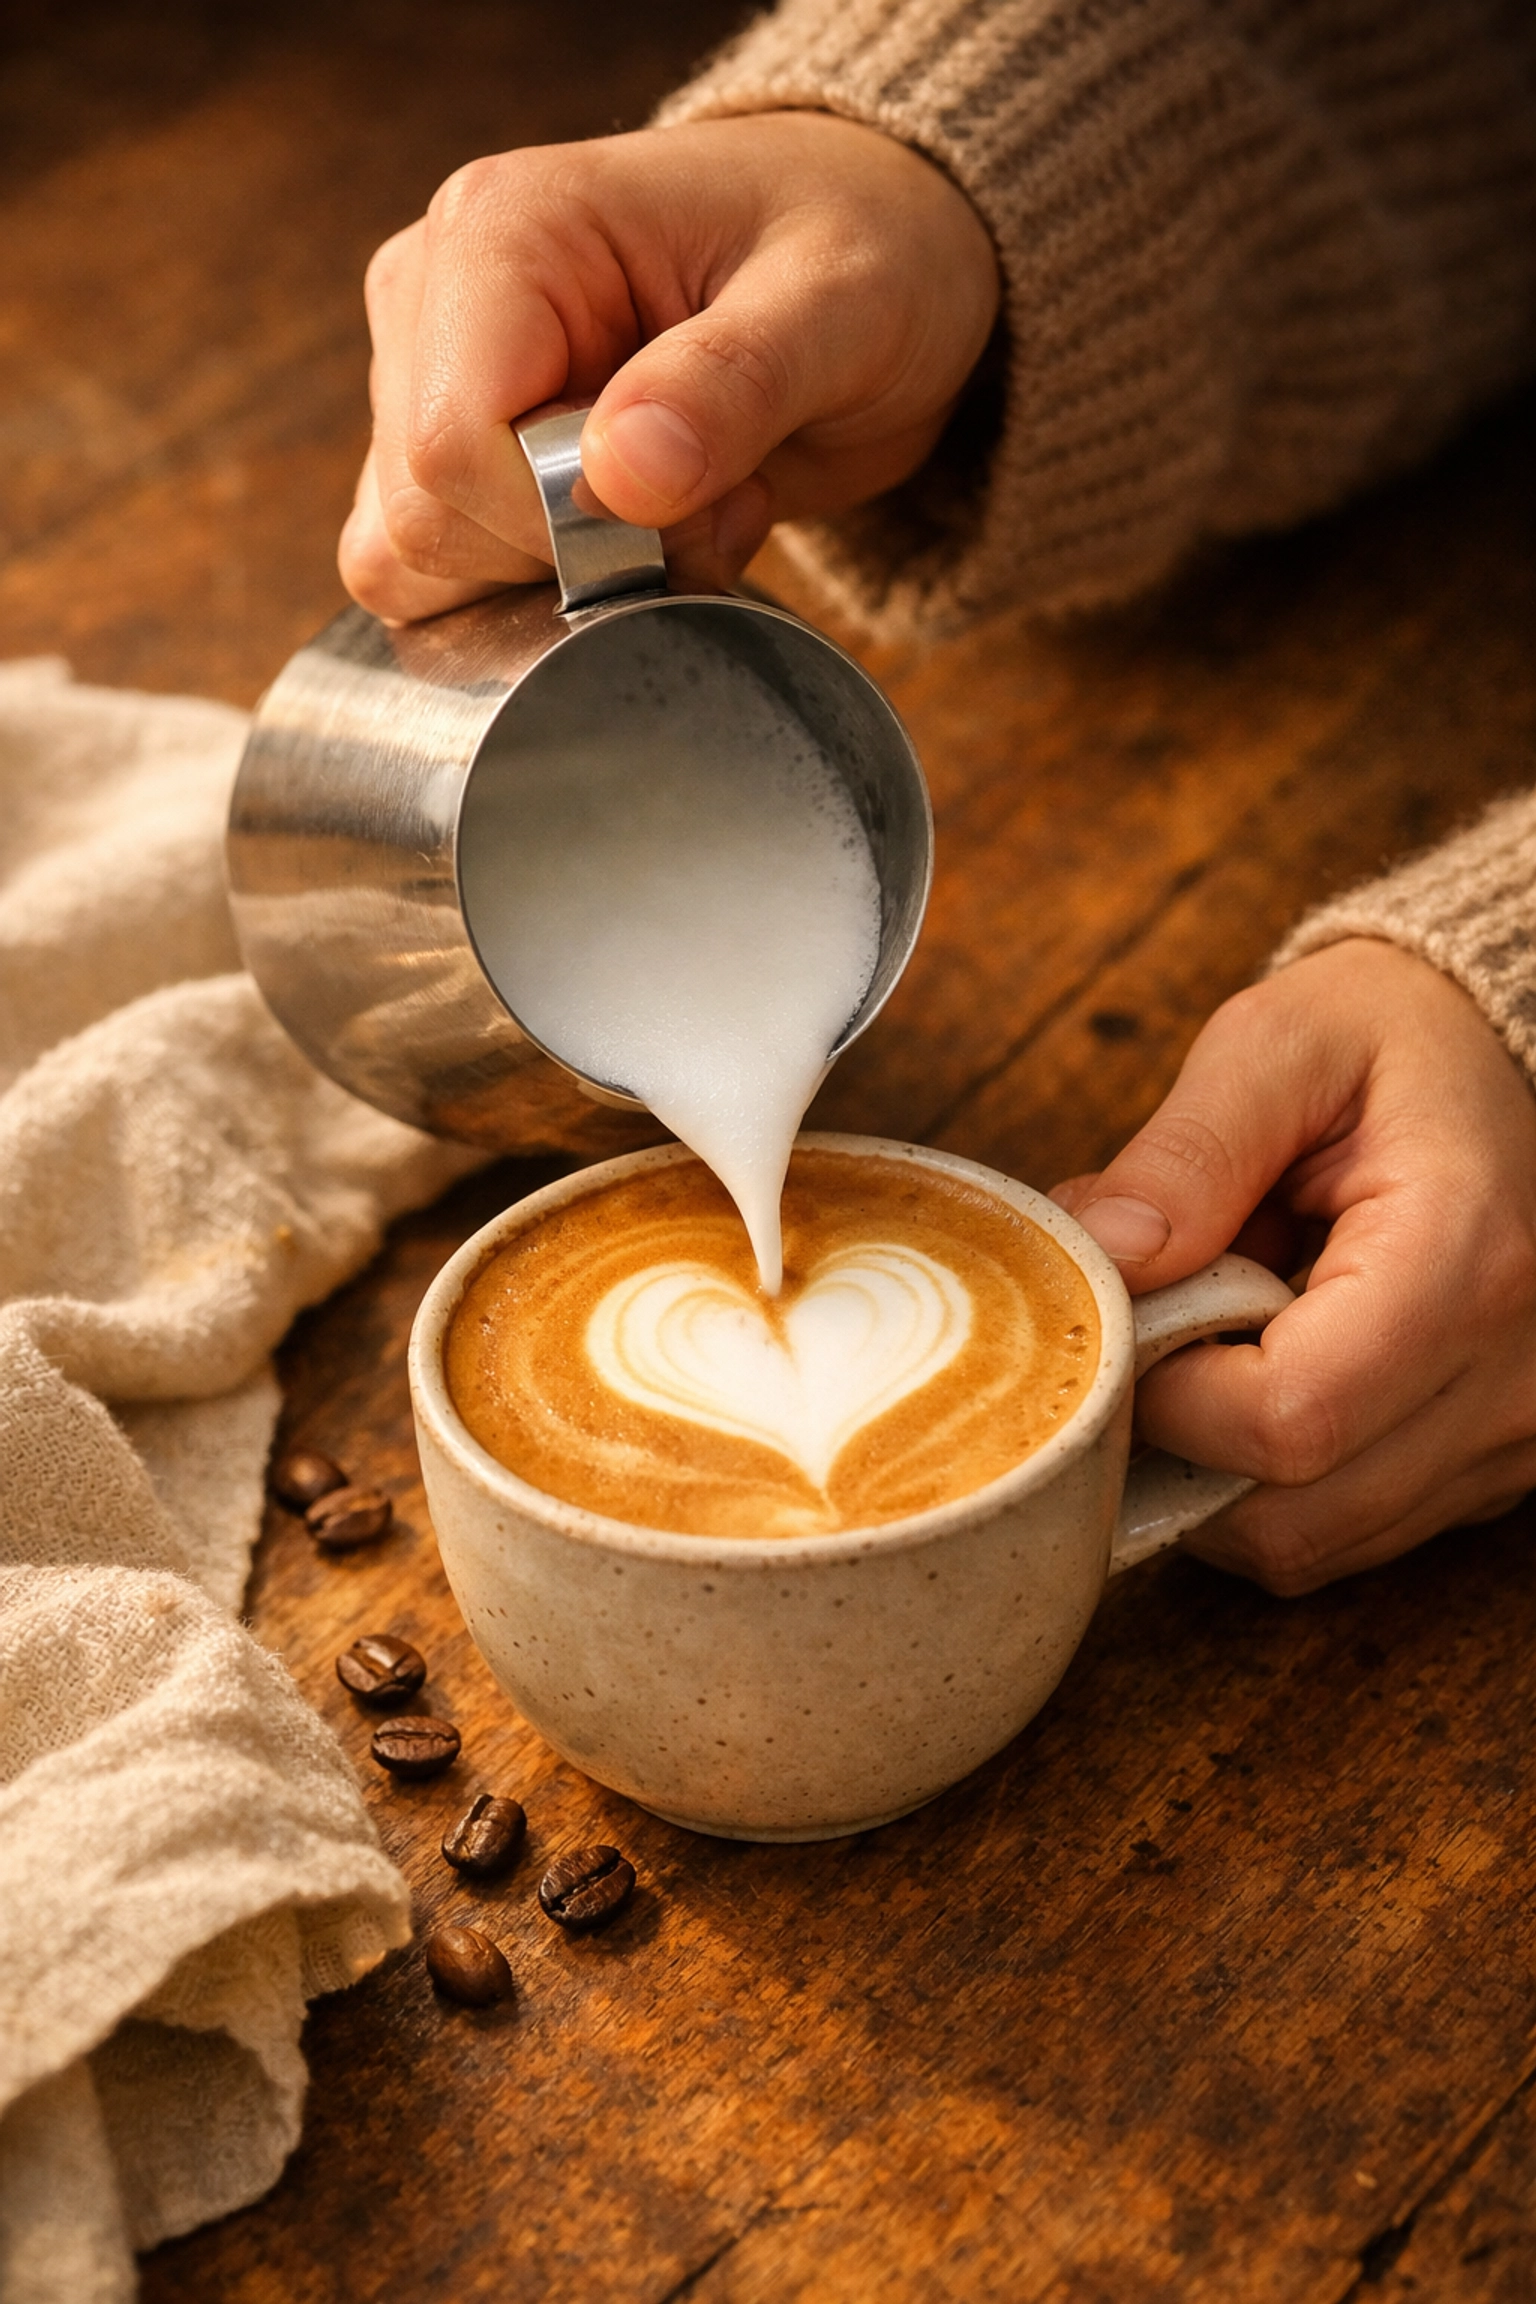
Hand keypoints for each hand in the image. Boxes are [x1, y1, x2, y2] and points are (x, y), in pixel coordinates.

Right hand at [339, 113, 998, 620]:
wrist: (880, 253)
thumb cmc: (862, 250)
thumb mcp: (842, 306)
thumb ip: (732, 384)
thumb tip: (615, 477)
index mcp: (500, 231)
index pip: (452, 448)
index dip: (565, 523)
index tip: (696, 500)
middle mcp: (431, 294)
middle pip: (424, 518)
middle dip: (575, 554)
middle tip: (712, 496)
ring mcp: (427, 373)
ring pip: (416, 560)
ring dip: (563, 578)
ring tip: (686, 502)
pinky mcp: (452, 446)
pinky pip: (437, 575)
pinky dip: (540, 590)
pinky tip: (637, 533)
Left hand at [1051, 940, 1535, 1592]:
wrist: (1501, 1058)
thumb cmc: (1389, 1042)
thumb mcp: (1279, 1046)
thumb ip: (1187, 1152)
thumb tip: (1099, 1253)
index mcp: (1462, 1263)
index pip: (1288, 1420)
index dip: (1167, 1396)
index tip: (1128, 1318)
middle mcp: (1510, 1379)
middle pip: (1290, 1515)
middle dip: (1174, 1444)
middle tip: (1147, 1335)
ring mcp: (1512, 1439)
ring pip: (1308, 1544)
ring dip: (1214, 1470)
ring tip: (1209, 1344)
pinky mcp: (1489, 1469)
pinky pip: (1345, 1532)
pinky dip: (1268, 1481)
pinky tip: (1256, 1378)